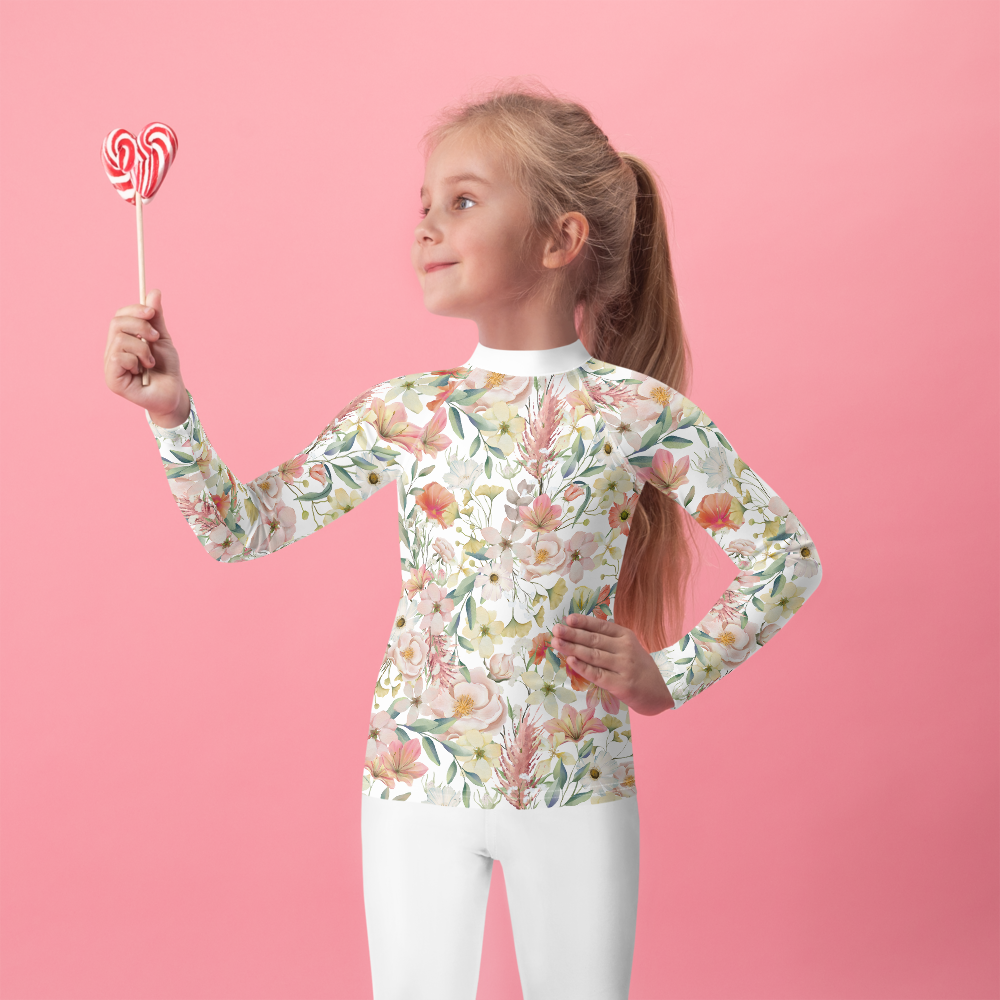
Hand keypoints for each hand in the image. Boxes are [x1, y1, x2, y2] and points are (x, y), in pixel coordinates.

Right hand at [104, 288, 189, 425]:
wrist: (173, 392)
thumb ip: (156, 318)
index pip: (119, 316)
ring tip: (151, 362)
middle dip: (141, 326)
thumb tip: (154, 291)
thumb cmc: (167, 368)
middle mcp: (112, 350)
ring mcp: (109, 365)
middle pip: (117, 323)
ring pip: (119, 340)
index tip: (152, 312)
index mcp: (122, 339)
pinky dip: (136, 361)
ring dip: (142, 348)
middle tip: (156, 339)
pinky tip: (142, 372)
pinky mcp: (111, 379)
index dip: (134, 310)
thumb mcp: (162, 339)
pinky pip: (117, 357)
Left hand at [551, 613, 674, 715]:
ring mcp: (623, 667)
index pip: (601, 627)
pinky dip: (583, 667)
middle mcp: (625, 649)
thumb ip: (609, 639)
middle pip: (594, 640)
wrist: (659, 693)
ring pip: (593, 655)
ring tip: (556, 643)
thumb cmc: (639, 668)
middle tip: (556, 630)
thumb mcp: (629, 647)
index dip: (584, 622)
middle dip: (572, 634)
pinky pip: (597, 674)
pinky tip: (571, 661)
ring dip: (572, 648)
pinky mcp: (621, 685)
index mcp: (626, 636)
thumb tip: (581, 629)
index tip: (568, 619)